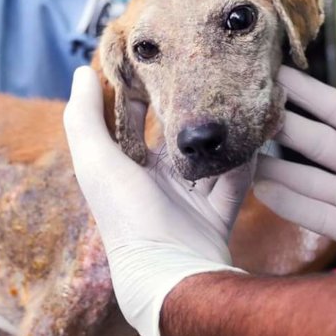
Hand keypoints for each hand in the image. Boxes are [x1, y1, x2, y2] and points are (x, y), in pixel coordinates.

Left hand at [63, 67, 251, 335]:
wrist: (171, 276)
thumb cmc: (126, 216)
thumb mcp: (96, 162)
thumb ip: (85, 117)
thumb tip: (80, 70)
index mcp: (125, 169)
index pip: (131, 121)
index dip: (139, 93)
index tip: (157, 59)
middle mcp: (157, 182)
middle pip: (175, 136)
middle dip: (190, 108)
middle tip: (208, 71)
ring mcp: (190, 199)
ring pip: (209, 154)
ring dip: (221, 131)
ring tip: (238, 95)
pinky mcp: (219, 213)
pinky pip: (236, 178)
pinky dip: (244, 158)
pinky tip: (256, 129)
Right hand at [254, 67, 335, 262]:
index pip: (334, 108)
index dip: (304, 91)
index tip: (272, 70)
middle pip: (311, 140)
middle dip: (277, 123)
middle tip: (240, 106)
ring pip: (305, 177)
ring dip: (273, 164)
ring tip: (238, 151)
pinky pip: (316, 215)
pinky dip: (288, 203)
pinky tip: (260, 190)